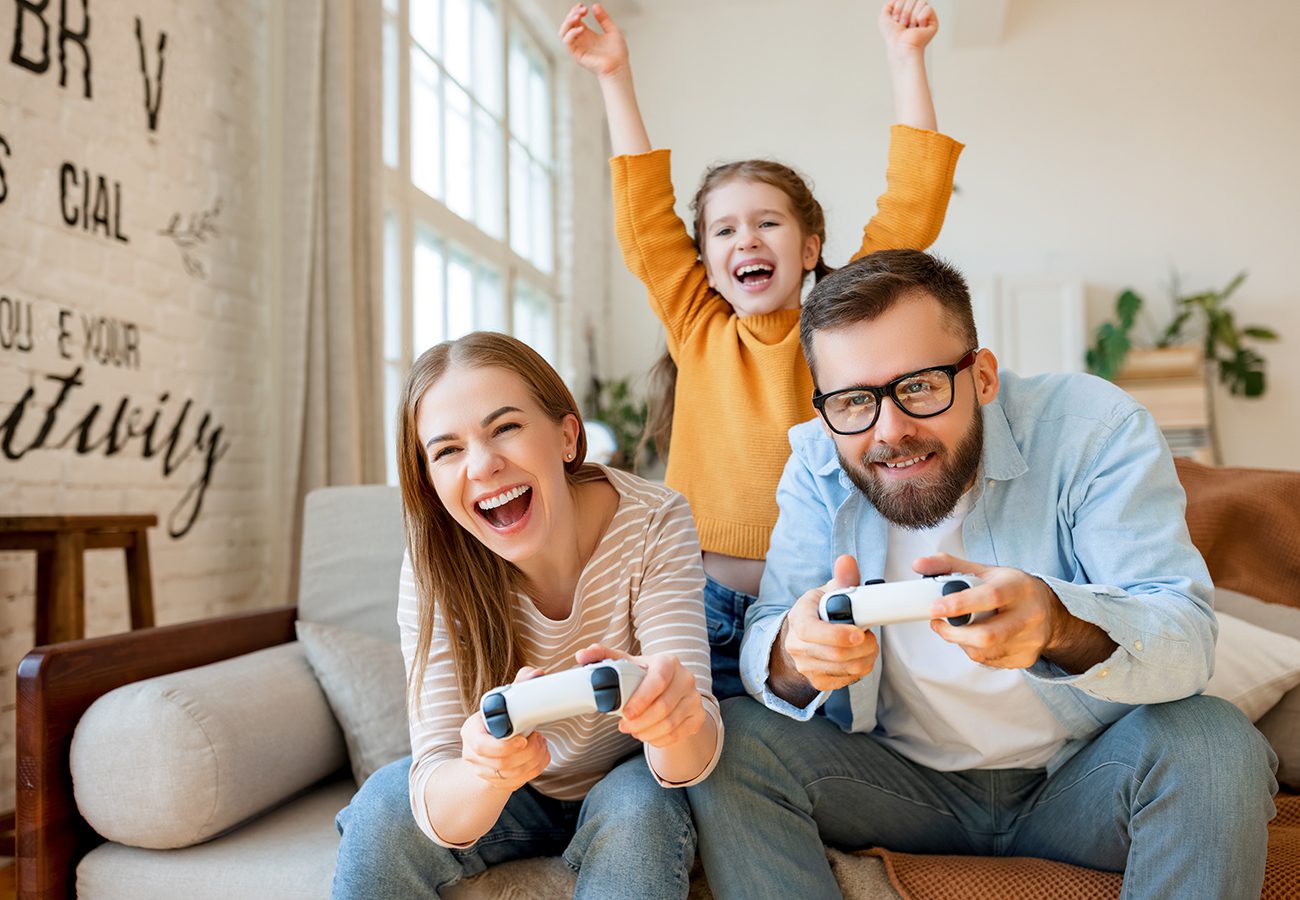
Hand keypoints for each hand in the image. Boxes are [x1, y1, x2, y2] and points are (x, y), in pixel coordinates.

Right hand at [460, 666, 550, 790]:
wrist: (488, 746)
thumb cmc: (496, 721)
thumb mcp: (502, 703)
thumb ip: (518, 688)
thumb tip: (536, 673)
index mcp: (471, 732)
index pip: (482, 746)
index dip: (505, 746)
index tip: (524, 739)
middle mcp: (472, 754)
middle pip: (501, 763)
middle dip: (527, 753)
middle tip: (540, 739)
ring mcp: (483, 771)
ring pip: (512, 775)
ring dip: (534, 760)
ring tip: (542, 744)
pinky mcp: (496, 782)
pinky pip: (518, 782)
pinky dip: (535, 769)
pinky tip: (541, 756)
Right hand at [560, 3, 629, 79]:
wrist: (619, 67)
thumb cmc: (618, 52)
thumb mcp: (612, 30)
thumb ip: (603, 18)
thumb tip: (595, 5)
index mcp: (587, 35)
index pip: (574, 20)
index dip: (576, 11)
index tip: (583, 6)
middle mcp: (580, 41)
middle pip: (567, 25)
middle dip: (572, 14)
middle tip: (583, 10)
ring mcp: (578, 48)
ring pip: (563, 33)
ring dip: (568, 22)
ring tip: (578, 17)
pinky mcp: (577, 55)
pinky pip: (567, 43)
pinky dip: (571, 34)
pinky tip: (582, 29)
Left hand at [574, 644, 704, 748]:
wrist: (673, 689)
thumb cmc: (645, 676)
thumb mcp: (627, 664)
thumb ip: (603, 657)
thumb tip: (581, 655)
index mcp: (668, 662)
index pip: (659, 680)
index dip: (642, 699)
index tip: (625, 714)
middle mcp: (686, 678)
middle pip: (664, 707)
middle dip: (640, 722)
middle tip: (624, 726)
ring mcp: (694, 699)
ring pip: (670, 724)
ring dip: (647, 732)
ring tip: (633, 731)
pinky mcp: (697, 717)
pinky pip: (678, 735)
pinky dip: (659, 740)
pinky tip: (647, 735)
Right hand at [780, 555, 879, 691]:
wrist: (802, 638)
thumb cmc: (819, 612)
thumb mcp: (827, 592)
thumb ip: (842, 578)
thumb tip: (847, 561)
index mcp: (798, 618)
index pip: (812, 631)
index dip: (837, 634)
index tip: (860, 633)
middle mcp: (797, 645)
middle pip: (835, 654)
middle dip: (863, 646)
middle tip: (871, 636)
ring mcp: (806, 666)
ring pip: (846, 669)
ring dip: (866, 657)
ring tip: (868, 644)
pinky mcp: (817, 681)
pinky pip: (847, 680)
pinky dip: (860, 668)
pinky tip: (859, 656)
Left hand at [878, 0, 938, 56]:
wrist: (900, 47)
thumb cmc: (892, 36)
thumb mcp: (884, 18)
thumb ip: (888, 6)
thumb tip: (896, 0)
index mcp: (908, 11)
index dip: (898, 7)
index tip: (896, 21)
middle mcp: (918, 13)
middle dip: (905, 12)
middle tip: (903, 25)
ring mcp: (926, 17)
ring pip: (921, 2)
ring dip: (911, 16)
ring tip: (911, 28)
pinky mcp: (933, 22)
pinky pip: (928, 8)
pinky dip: (921, 18)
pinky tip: (919, 28)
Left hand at [914, 552, 1059, 667]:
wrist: (1050, 612)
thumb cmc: (1011, 589)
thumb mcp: (985, 571)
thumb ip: (950, 566)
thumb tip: (918, 565)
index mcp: (1019, 587)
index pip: (991, 597)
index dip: (960, 604)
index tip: (935, 608)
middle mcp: (1030, 615)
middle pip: (987, 635)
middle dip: (953, 633)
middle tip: (937, 624)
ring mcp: (1030, 640)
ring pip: (984, 652)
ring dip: (961, 642)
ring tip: (958, 628)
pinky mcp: (1026, 658)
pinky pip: (990, 661)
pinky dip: (975, 651)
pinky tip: (976, 638)